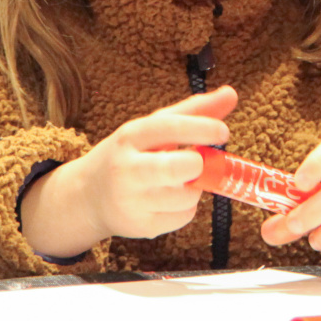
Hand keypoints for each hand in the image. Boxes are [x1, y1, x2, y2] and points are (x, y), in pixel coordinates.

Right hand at [21, 85, 237, 258]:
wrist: (89, 197)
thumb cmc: (132, 155)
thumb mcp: (154, 128)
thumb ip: (194, 111)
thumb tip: (231, 94)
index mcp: (130, 136)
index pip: (167, 128)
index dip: (199, 128)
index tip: (223, 131)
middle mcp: (127, 169)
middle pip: (172, 168)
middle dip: (195, 166)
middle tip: (198, 162)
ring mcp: (132, 201)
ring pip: (184, 197)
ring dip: (194, 188)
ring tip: (181, 180)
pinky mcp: (141, 227)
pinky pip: (182, 218)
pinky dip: (186, 208)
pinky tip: (171, 200)